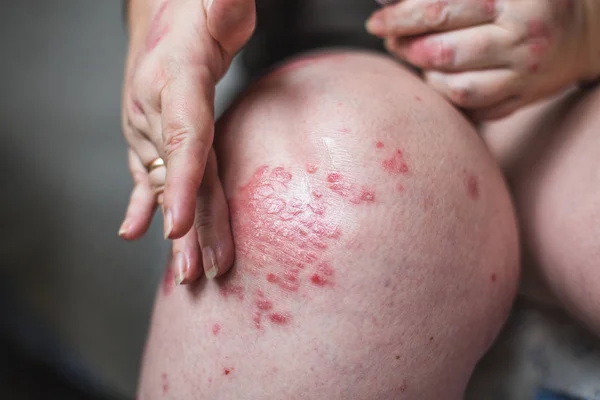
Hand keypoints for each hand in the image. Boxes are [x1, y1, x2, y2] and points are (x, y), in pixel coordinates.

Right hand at [119, 0, 254, 282]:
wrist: (163, 9)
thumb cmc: (197, 8)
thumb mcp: (216, 3)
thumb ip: (223, 6)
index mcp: (175, 79)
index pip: (182, 135)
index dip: (180, 181)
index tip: (177, 227)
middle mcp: (154, 107)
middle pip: (179, 173)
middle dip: (190, 226)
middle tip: (201, 271)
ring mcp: (147, 122)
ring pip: (167, 182)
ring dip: (178, 230)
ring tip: (188, 272)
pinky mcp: (149, 132)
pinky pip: (147, 173)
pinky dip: (143, 204)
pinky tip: (135, 233)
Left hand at [366, 0, 599, 119]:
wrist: (586, 28)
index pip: (442, 8)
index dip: (401, 17)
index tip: (377, 21)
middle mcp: (523, 37)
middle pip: (444, 52)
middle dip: (407, 49)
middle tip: (391, 42)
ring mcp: (526, 73)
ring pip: (457, 87)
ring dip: (426, 76)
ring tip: (418, 59)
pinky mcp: (526, 98)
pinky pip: (476, 109)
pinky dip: (450, 98)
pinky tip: (441, 80)